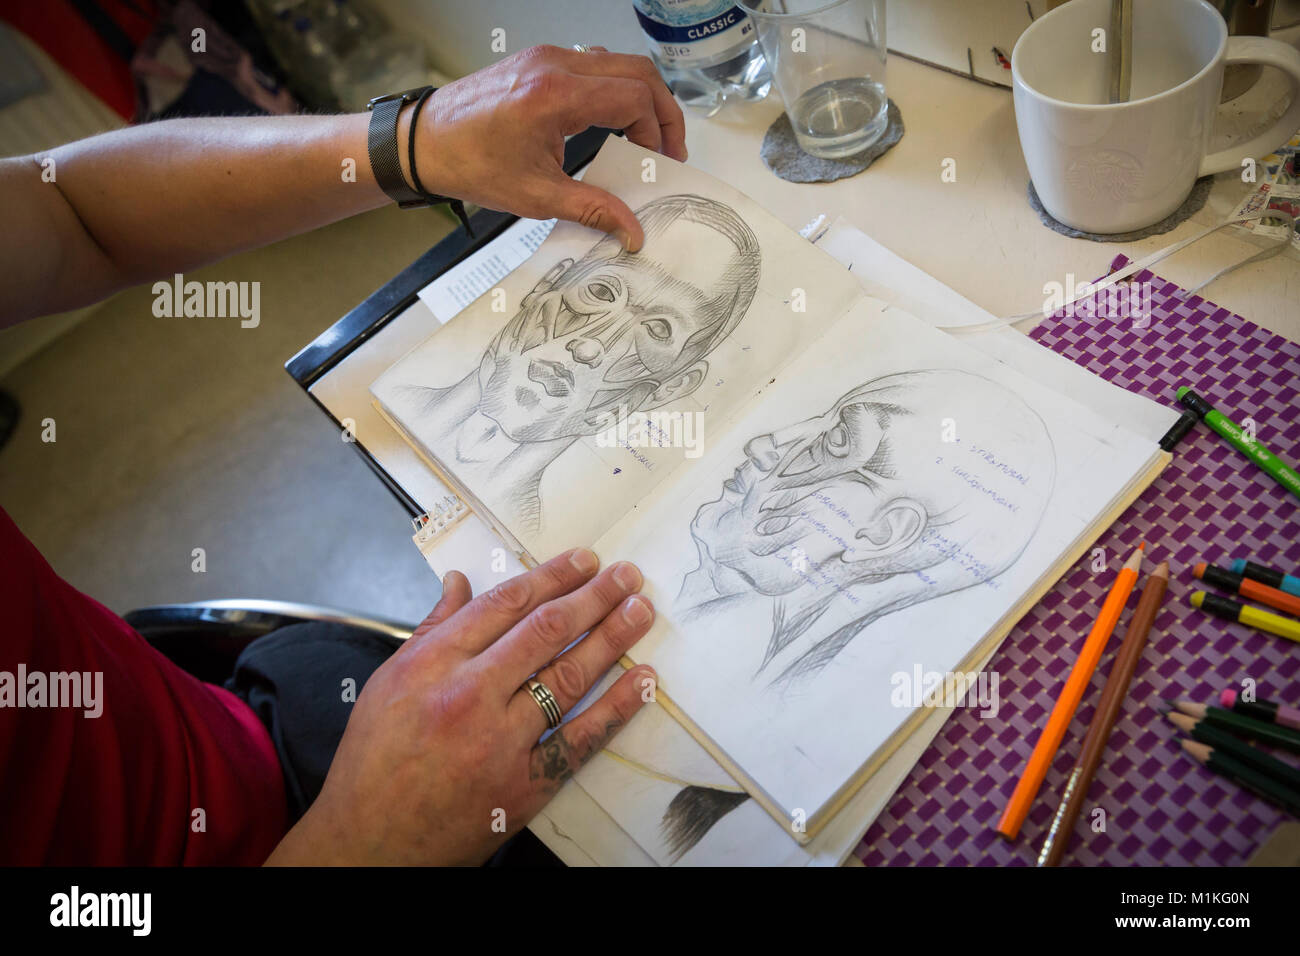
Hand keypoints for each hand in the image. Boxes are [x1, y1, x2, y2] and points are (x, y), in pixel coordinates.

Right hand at [265, 548, 656, 865]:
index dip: (552, 576)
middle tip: (626, 576)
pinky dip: (617, 707)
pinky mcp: (524, 784)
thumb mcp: (387, 682)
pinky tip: (643, 680)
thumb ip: (432, 628)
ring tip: (640, 611)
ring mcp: (500, 741)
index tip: (583, 561)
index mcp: (433, 663)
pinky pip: (581, 738)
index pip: (505, 603)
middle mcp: (469, 695)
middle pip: (545, 630)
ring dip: (611, 638)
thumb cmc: (373, 764)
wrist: (370, 842)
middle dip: (593, 597)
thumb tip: (459, 582)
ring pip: (568, 676)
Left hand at [411, 45, 687, 251]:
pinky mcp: (540, 61)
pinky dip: (615, 88)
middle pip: (638, 72)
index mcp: (557, 95)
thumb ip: (593, 210)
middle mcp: (556, 65)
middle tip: (669, 149)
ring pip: (619, 63)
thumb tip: (632, 230)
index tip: (657, 163)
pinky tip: (613, 121)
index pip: (635, 98)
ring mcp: (547, 57)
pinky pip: (594, 64)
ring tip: (646, 136)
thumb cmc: (471, 163)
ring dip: (641, 96)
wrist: (425, 142)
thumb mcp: (537, 196)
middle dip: (663, 111)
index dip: (657, 132)